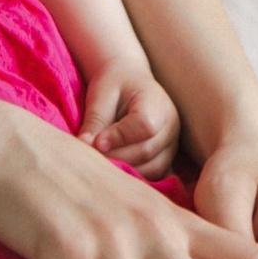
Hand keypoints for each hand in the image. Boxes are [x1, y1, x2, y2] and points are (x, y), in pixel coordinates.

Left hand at [79, 57, 180, 177]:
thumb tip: (85, 145)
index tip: (95, 142)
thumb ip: (95, 119)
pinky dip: (135, 177)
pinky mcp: (166, 157)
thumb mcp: (100, 95)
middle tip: (91, 158)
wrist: (128, 81)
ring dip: (125, 170)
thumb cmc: (114, 85)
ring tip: (102, 164)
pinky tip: (117, 172)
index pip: (145, 126)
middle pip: (147, 150)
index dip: (118, 138)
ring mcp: (172, 143)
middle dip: (116, 157)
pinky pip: (155, 174)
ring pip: (153, 168)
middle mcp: (171, 125)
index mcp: (156, 102)